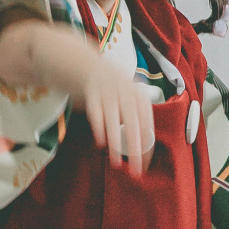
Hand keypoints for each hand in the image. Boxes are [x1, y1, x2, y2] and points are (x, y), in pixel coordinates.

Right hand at [0, 19, 155, 174]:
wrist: (81, 59)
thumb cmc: (105, 85)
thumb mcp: (123, 96)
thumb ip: (131, 116)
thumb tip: (142, 145)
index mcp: (137, 93)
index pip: (147, 123)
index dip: (147, 144)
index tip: (145, 164)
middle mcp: (126, 89)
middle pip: (134, 123)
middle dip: (135, 147)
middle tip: (136, 169)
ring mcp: (109, 88)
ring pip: (115, 119)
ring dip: (116, 142)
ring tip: (116, 162)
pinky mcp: (92, 88)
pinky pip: (97, 110)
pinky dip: (100, 127)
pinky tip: (101, 143)